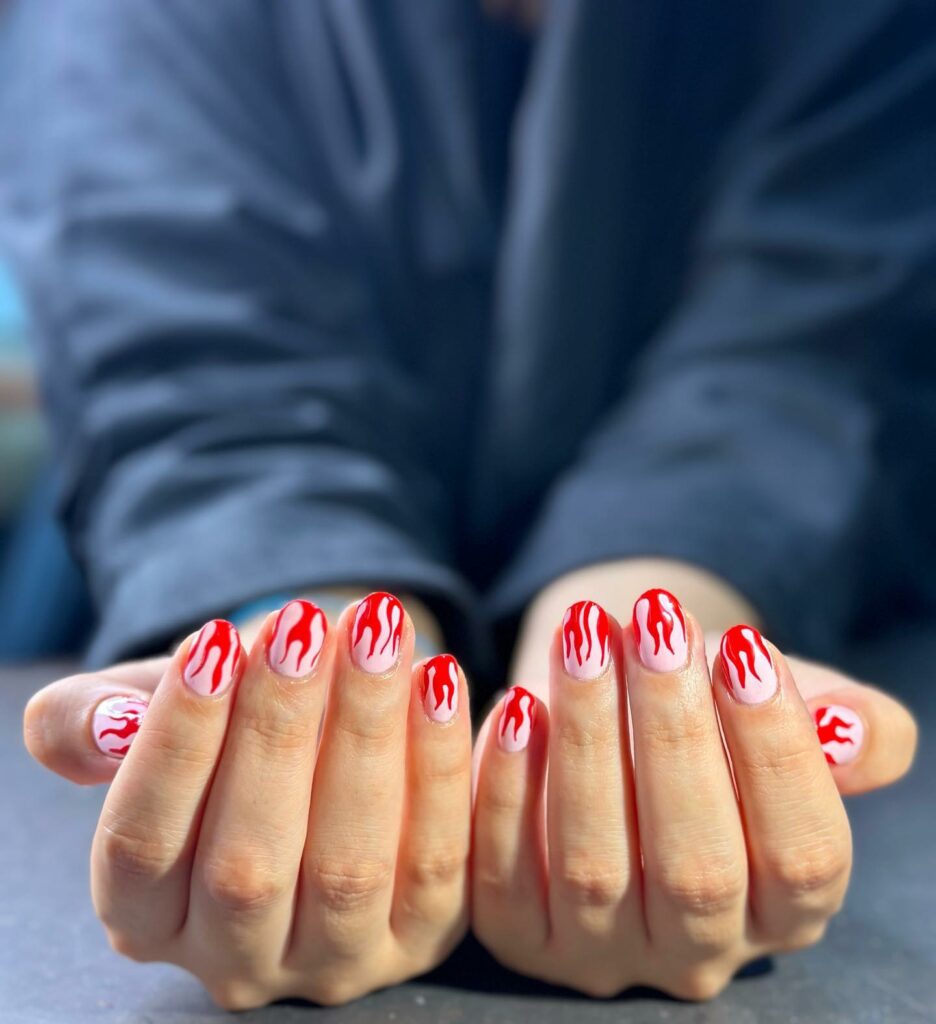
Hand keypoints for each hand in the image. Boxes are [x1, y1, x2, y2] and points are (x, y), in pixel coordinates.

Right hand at [23, 593, 470, 1008]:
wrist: (321, 748)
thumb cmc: (222, 729)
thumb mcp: (142, 714)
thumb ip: (87, 721)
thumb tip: (109, 723)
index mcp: (146, 916)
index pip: (142, 843)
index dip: (178, 739)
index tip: (213, 638)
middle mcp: (237, 960)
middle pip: (246, 866)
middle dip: (277, 728)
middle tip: (303, 621)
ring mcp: (335, 961)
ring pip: (349, 866)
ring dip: (365, 733)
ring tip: (376, 631)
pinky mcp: (421, 936)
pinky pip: (439, 857)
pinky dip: (441, 762)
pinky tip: (439, 675)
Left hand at [471, 587, 914, 998]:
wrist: (610, 721)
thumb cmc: (713, 717)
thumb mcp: (787, 711)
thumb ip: (851, 726)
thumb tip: (849, 729)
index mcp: (786, 910)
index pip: (803, 855)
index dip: (777, 750)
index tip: (746, 646)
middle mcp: (698, 951)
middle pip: (695, 867)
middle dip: (675, 731)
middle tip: (656, 621)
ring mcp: (602, 952)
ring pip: (593, 865)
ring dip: (588, 736)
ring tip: (585, 634)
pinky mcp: (519, 936)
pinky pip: (503, 873)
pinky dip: (507, 785)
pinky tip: (517, 702)